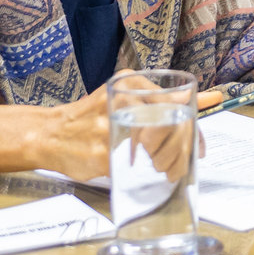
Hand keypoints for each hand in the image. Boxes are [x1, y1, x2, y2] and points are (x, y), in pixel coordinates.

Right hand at [0, 74, 222, 179]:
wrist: (48, 134)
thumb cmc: (93, 116)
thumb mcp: (127, 97)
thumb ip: (162, 99)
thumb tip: (204, 99)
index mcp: (131, 83)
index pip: (174, 104)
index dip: (192, 128)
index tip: (198, 146)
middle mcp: (121, 100)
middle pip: (169, 126)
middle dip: (181, 149)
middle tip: (183, 163)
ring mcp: (109, 127)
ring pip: (156, 145)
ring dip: (167, 161)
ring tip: (166, 168)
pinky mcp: (100, 152)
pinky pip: (133, 163)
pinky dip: (143, 170)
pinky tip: (145, 171)